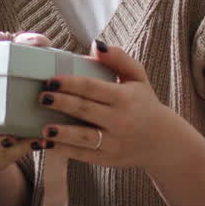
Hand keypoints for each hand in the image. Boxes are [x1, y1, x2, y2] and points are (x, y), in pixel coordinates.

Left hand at [35, 37, 179, 169]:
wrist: (163, 141)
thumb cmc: (144, 104)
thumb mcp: (137, 77)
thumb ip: (118, 59)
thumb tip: (96, 45)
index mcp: (124, 97)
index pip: (92, 88)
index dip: (70, 83)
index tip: (50, 80)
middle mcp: (119, 120)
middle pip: (84, 110)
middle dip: (61, 103)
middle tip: (41, 97)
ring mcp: (114, 142)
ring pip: (83, 137)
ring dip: (62, 133)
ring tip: (44, 127)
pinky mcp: (108, 159)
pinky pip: (83, 155)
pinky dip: (64, 151)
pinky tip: (47, 144)